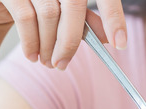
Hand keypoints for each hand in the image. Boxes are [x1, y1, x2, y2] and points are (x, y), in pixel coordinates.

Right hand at [0, 0, 125, 69]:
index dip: (114, 17)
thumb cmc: (37, 4)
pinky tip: (32, 55)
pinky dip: (30, 41)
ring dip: (48, 45)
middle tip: (63, 65)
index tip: (119, 43)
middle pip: (74, 7)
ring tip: (47, 61)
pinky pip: (25, 16)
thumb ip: (85, 20)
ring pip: (49, 15)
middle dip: (70, 42)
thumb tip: (108, 39)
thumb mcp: (63, 11)